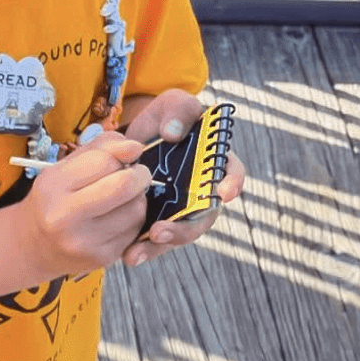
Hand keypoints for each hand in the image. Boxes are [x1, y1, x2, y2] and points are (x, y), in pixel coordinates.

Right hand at [18, 132, 153, 277]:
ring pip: (136, 209)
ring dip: (136, 199)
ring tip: (120, 199)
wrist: (33, 246)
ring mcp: (84, 241)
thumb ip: (100, 148)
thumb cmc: (53, 199)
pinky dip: (132, 219)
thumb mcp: (64, 167)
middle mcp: (64, 216)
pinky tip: (116, 218)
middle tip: (136, 174)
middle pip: (124, 185)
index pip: (104, 161)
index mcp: (52, 186)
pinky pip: (135, 230)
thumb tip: (135, 147)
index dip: (120, 155)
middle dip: (139, 175)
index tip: (122, 158)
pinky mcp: (101, 257)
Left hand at [120, 92, 246, 266]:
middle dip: (183, 229)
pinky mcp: (158, 219)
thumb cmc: (164, 119)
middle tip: (160, 232)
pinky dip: (142, 249)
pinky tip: (127, 255)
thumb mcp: (171, 105)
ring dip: (159, 247)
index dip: (232, 185)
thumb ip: (178, 110)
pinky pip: (154, 240)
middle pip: (202, 217)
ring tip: (136, 253)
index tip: (223, 193)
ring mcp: (179, 208)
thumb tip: (173, 132)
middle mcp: (201, 192)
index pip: (232, 176)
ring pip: (177, 234)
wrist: (133, 139)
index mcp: (214, 164)